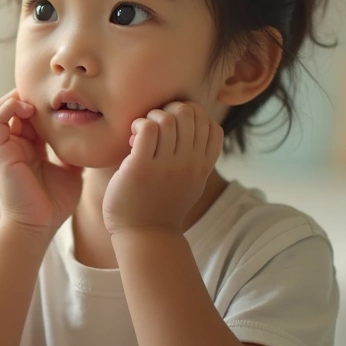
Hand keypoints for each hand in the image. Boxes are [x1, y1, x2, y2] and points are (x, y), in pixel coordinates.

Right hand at [0, 90, 81, 233]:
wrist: (37, 227)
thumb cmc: (53, 205)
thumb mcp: (71, 173)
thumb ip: (74, 155)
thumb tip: (92, 142)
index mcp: (29, 150)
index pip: (31, 118)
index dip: (42, 105)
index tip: (61, 97)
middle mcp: (14, 146)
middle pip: (15, 110)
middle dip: (29, 97)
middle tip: (49, 92)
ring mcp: (4, 148)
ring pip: (0, 110)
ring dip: (15, 99)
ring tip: (34, 99)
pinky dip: (7, 108)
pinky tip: (26, 107)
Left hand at [103, 102, 222, 234]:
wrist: (143, 234)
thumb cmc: (162, 205)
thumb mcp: (191, 183)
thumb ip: (198, 159)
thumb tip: (198, 127)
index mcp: (201, 167)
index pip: (212, 126)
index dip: (194, 117)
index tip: (175, 128)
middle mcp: (188, 165)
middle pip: (190, 114)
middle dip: (170, 110)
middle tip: (155, 125)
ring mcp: (166, 166)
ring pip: (168, 118)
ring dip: (151, 117)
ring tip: (141, 132)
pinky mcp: (141, 168)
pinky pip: (148, 129)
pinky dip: (139, 125)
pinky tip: (132, 137)